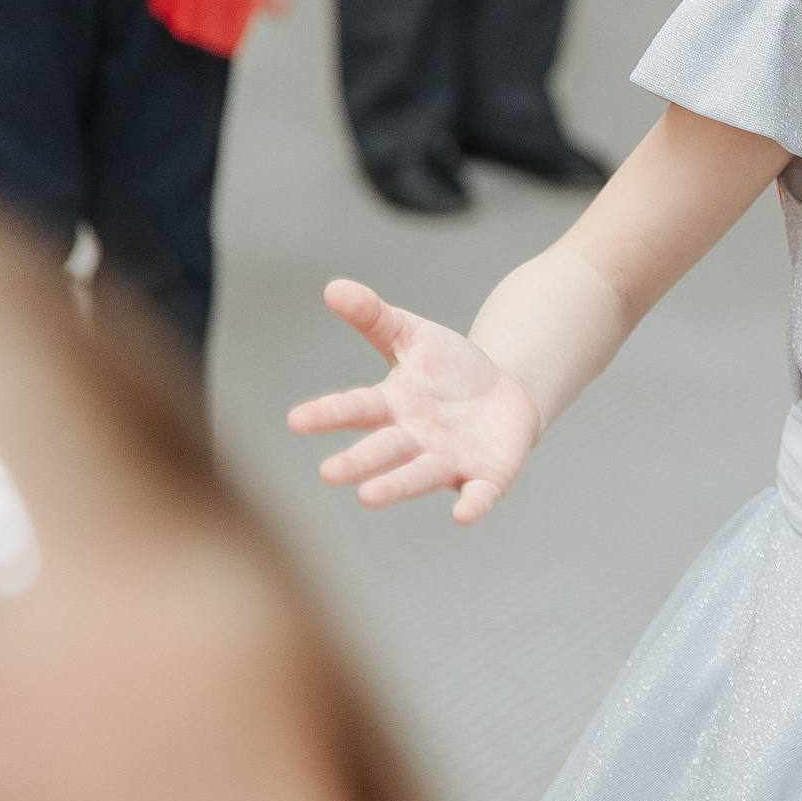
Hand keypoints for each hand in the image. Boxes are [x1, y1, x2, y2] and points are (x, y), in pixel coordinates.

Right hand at [289, 279, 542, 523]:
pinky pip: (478, 494)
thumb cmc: (449, 370)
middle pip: (383, 449)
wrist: (505, 395)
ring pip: (419, 476)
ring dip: (396, 487)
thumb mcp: (414, 336)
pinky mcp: (486, 476)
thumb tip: (333, 286)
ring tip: (368, 498)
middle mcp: (414, 440)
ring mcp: (449, 460)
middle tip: (330, 473)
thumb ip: (374, 317)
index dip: (328, 414)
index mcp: (392, 406)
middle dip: (359, 461)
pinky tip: (463, 514)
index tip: (296, 419)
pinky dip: (472, 504)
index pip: (356, 408)